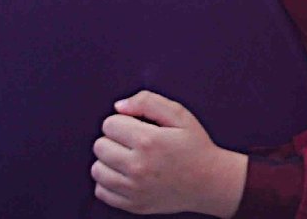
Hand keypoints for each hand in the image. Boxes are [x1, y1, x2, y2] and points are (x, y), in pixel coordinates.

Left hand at [91, 90, 247, 216]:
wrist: (209, 182)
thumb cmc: (194, 146)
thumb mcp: (179, 115)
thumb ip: (148, 101)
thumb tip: (119, 106)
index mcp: (149, 141)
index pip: (109, 124)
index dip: (122, 120)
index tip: (136, 125)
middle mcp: (138, 167)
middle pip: (100, 146)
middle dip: (113, 139)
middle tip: (133, 141)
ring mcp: (134, 189)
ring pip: (97, 169)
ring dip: (108, 160)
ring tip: (127, 157)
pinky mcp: (133, 205)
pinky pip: (101, 191)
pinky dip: (108, 181)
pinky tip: (125, 174)